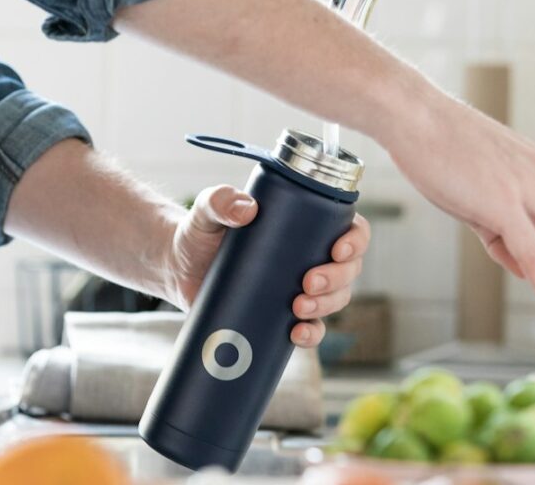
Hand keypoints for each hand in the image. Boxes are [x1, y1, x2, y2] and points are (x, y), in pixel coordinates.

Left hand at [163, 184, 370, 347]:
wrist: (178, 268)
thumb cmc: (199, 232)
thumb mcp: (207, 211)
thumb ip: (219, 200)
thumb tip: (245, 209)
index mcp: (307, 225)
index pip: (350, 228)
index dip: (356, 241)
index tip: (337, 250)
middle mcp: (311, 256)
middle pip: (349, 270)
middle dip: (337, 279)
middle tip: (308, 282)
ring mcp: (300, 288)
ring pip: (336, 300)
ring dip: (327, 306)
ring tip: (298, 308)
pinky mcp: (283, 316)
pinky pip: (311, 329)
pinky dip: (311, 335)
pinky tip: (296, 334)